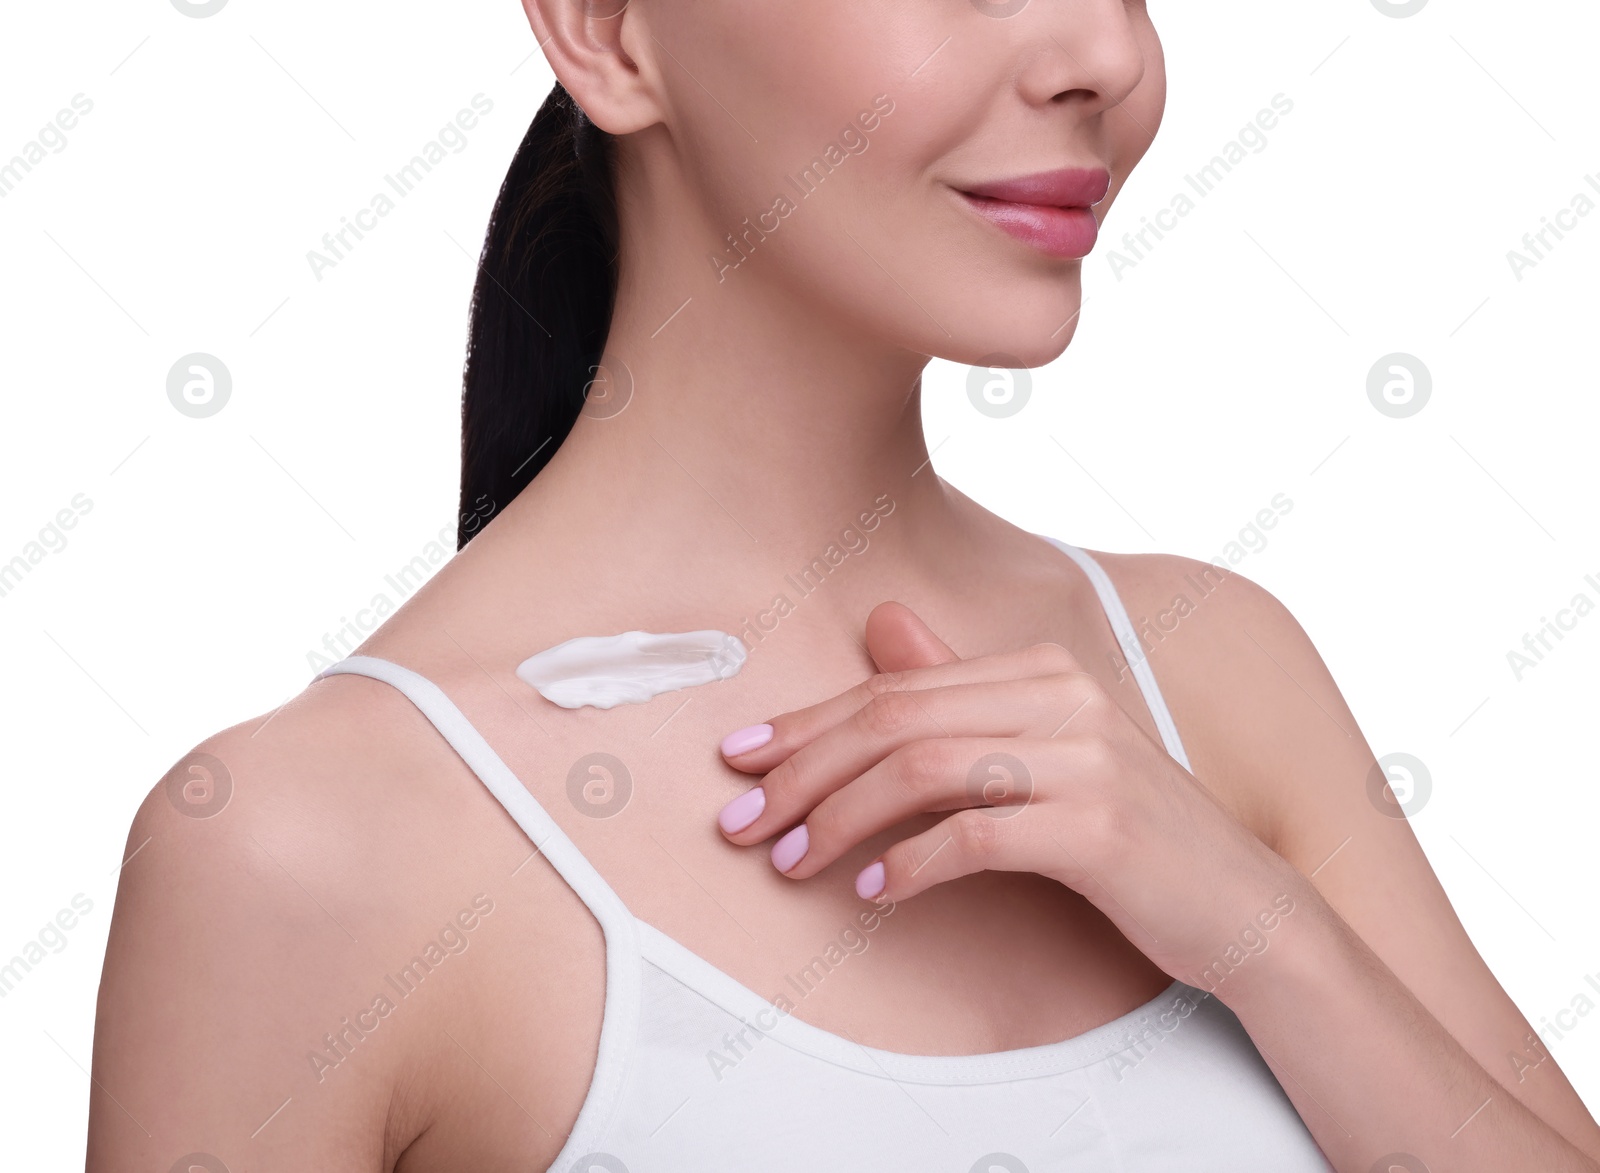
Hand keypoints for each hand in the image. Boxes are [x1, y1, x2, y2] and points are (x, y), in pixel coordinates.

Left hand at [714, 602, 1307, 985]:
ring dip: (840, 818)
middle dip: (803, 770)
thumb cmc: (1128, 833)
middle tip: (741, 820)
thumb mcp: (1043, 750)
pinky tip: (871, 892)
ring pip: (923, 770)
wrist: (1242, 906)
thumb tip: (883, 626)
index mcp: (1043, 670)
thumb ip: (962, 690)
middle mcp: (1064, 698)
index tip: (740, 760)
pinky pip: (976, 836)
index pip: (895, 688)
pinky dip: (910, 864)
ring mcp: (1086, 760)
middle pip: (896, 720)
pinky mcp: (1099, 829)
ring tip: (790, 861)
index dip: (806, 724)